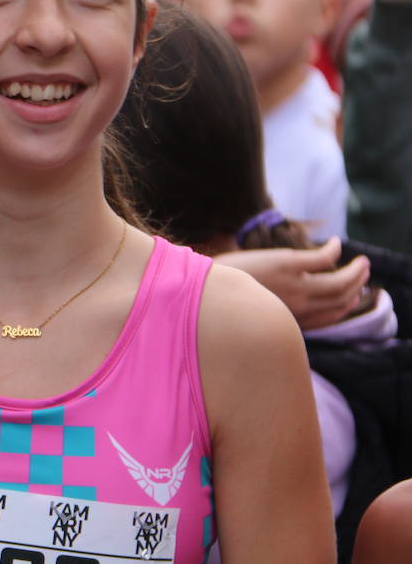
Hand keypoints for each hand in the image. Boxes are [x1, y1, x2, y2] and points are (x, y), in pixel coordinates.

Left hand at [216, 238, 368, 329]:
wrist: (200, 289)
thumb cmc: (220, 301)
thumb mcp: (250, 312)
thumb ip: (268, 312)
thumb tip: (272, 306)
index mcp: (289, 321)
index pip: (328, 318)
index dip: (344, 307)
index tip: (351, 297)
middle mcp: (296, 309)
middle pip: (341, 300)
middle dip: (356, 287)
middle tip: (361, 273)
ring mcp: (295, 287)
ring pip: (340, 282)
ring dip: (355, 271)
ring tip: (360, 261)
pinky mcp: (288, 265)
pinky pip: (324, 258)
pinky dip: (333, 250)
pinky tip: (334, 242)